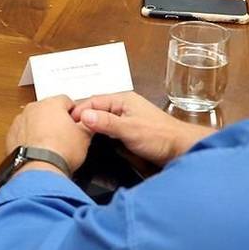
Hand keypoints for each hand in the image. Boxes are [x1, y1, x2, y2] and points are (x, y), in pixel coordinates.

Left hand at [4, 96, 92, 173]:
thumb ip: (88, 124)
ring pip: (34, 121)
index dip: (73, 113)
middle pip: (48, 110)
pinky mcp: (11, 135)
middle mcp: (33, 108)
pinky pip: (23, 133)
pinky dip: (29, 139)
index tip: (75, 123)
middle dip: (56, 120)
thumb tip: (90, 122)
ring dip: (41, 129)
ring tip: (50, 145)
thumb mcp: (85, 136)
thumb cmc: (60, 151)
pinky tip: (38, 150)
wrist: (40, 169)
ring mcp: (20, 121)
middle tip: (64, 136)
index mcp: (52, 104)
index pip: (66, 100)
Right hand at [70, 91, 205, 166]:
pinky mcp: (130, 131)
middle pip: (97, 110)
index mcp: (123, 100)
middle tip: (69, 132)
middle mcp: (124, 106)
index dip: (79, 111)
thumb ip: (106, 122)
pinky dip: (101, 134)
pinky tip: (95, 143)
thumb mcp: (129, 130)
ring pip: (103, 120)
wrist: (180, 150)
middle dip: (83, 119)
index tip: (67, 124)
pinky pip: (110, 130)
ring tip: (77, 137)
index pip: (94, 101)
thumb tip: (83, 116)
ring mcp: (127, 118)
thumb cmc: (159, 137)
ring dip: (92, 127)